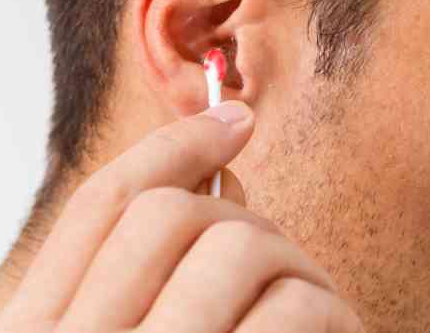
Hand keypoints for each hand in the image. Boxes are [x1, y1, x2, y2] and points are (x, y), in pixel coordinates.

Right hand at [0, 101, 363, 332]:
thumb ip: (116, 284)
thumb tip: (209, 186)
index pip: (100, 204)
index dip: (171, 145)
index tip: (229, 117)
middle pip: (166, 212)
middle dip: (231, 202)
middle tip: (268, 235)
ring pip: (233, 244)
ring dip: (283, 252)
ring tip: (304, 291)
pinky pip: (291, 311)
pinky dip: (323, 305)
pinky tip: (328, 325)